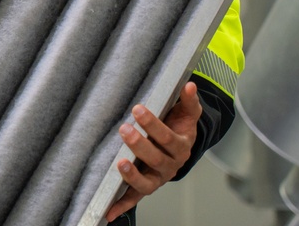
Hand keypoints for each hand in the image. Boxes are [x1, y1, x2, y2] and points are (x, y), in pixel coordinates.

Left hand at [104, 81, 202, 221]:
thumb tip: (190, 85)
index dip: (154, 125)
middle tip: (124, 129)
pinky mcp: (144, 188)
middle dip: (140, 145)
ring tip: (119, 164)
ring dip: (132, 176)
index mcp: (181, 147)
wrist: (178, 148)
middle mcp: (170, 166)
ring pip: (146, 183)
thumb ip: (189, 101)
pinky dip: (122, 206)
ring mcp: (157, 179)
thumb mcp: (187, 114)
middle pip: (156, 159)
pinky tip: (108, 212)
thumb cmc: (178, 127)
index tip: (138, 109)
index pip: (167, 137)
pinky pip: (133, 199)